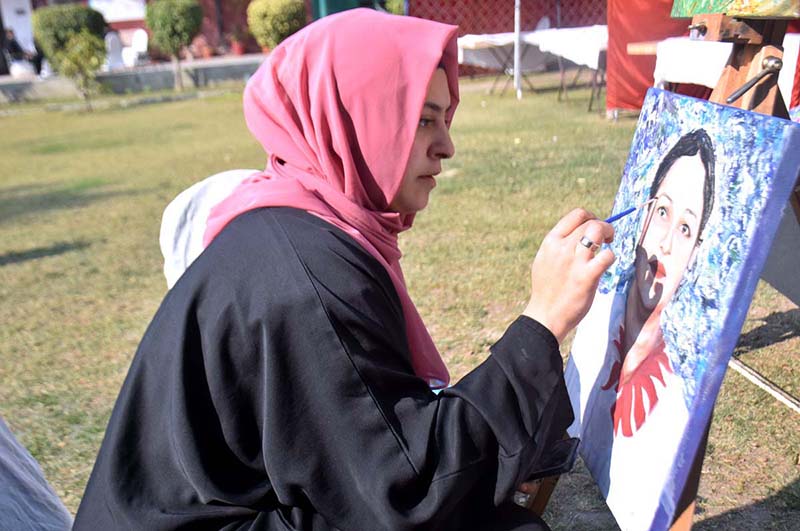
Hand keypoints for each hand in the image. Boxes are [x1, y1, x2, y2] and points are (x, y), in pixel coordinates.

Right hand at [523, 208, 614, 343]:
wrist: (545, 315)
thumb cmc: (547, 289)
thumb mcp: (544, 260)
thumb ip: (558, 246)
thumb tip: (578, 234)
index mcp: (551, 242)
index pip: (576, 215)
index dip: (591, 216)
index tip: (595, 225)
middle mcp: (561, 248)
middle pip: (590, 222)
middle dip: (605, 226)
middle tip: (608, 238)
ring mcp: (574, 262)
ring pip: (598, 231)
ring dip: (609, 234)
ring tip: (609, 244)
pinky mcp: (587, 277)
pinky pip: (607, 256)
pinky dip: (610, 257)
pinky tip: (606, 265)